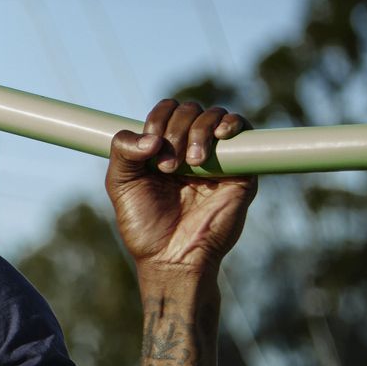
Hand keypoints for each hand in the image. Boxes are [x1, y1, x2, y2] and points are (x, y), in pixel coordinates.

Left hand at [106, 99, 256, 276]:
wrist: (172, 256)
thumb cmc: (145, 224)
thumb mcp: (121, 184)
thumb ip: (123, 152)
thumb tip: (150, 137)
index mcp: (163, 147)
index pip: (167, 110)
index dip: (158, 118)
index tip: (150, 144)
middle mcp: (190, 148)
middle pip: (190, 110)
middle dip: (176, 130)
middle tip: (168, 165)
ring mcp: (216, 157)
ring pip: (215, 116)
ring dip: (199, 131)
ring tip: (191, 163)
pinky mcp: (241, 170)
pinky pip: (245, 132)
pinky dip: (233, 123)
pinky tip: (221, 134)